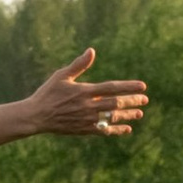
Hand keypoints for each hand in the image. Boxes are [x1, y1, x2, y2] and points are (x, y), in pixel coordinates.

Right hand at [22, 50, 148, 139]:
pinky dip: (116, 130)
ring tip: (139, 114)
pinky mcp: (84, 130)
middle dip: (132, 101)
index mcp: (84, 91)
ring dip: (127, 115)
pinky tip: (127, 129)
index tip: (142, 86)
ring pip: (112, 118)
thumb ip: (79, 65)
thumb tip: (92, 51)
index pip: (111, 88)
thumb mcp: (61, 76)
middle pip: (115, 103)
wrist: (36, 116)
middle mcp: (88, 106)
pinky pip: (104, 131)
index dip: (128, 87)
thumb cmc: (48, 93)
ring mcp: (86, 119)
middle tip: (145, 100)